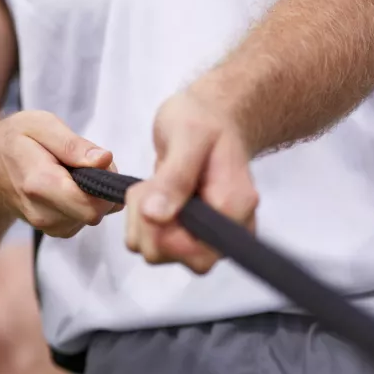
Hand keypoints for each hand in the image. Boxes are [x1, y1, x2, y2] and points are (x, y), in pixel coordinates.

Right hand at [0, 111, 122, 237]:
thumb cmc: (16, 139)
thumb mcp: (41, 125)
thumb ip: (73, 144)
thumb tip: (104, 160)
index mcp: (39, 184)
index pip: (89, 206)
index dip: (104, 183)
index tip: (98, 161)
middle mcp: (42, 212)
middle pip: (94, 213)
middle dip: (101, 188)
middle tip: (87, 163)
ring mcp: (47, 225)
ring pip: (92, 217)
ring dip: (92, 194)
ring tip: (71, 171)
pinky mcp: (54, 229)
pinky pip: (83, 219)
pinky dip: (84, 202)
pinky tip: (69, 184)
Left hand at [124, 87, 257, 274]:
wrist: (210, 117)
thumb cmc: (205, 121)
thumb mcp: (189, 135)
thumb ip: (175, 176)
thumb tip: (155, 217)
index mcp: (234, 210)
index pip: (195, 253)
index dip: (163, 230)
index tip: (155, 192)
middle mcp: (224, 232)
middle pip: (171, 256)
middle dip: (146, 220)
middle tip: (152, 182)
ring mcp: (204, 236)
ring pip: (154, 251)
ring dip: (140, 217)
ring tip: (155, 182)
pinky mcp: (185, 233)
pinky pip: (149, 241)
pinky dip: (139, 218)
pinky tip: (153, 192)